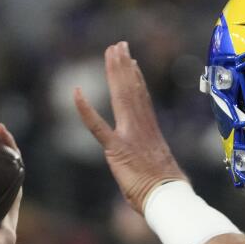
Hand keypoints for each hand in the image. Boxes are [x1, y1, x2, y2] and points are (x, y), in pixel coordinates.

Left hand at [72, 41, 186, 213]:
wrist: (169, 197)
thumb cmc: (169, 192)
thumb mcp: (163, 172)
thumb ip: (155, 164)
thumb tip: (163, 172)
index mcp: (151, 133)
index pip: (142, 99)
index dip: (136, 79)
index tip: (133, 62)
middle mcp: (141, 128)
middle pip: (131, 90)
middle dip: (124, 66)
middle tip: (118, 46)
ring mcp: (129, 136)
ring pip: (120, 97)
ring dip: (115, 72)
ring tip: (111, 52)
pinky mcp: (116, 149)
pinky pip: (97, 126)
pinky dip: (85, 109)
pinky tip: (76, 93)